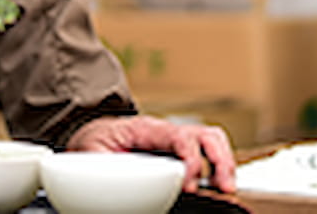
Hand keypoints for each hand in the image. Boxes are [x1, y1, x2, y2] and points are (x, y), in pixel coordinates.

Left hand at [67, 115, 235, 193]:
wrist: (91, 135)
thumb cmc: (92, 143)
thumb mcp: (91, 153)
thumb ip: (108, 167)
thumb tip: (120, 184)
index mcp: (145, 129)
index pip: (178, 137)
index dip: (190, 160)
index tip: (189, 186)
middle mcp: (166, 132)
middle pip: (205, 134)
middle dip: (220, 159)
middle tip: (223, 187)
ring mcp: (176, 141)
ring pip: (212, 141)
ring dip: (224, 163)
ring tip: (226, 188)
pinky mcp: (179, 153)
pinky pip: (207, 154)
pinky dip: (218, 167)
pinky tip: (217, 186)